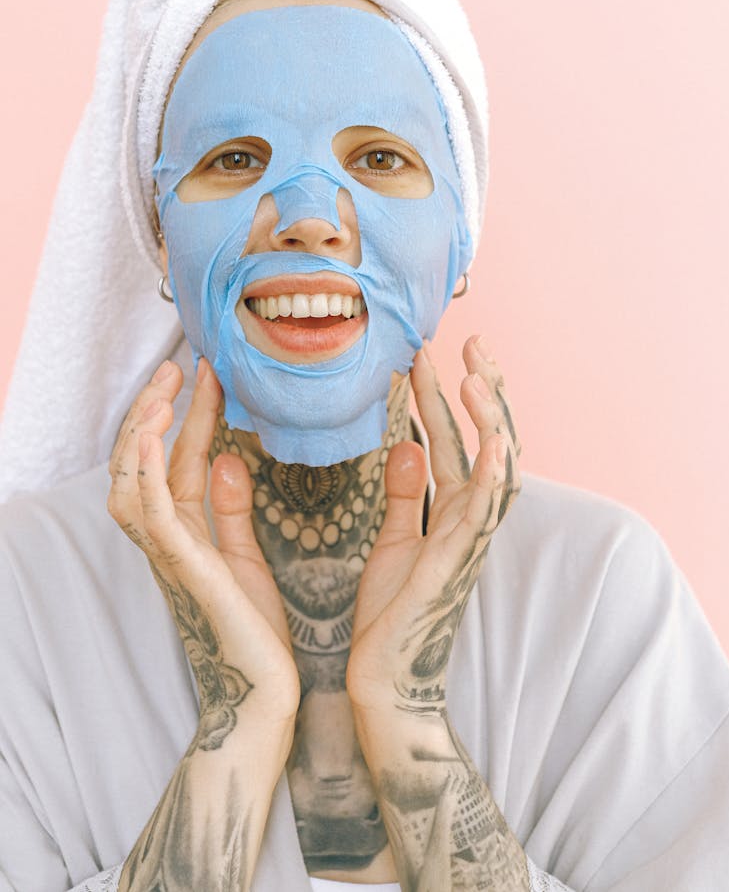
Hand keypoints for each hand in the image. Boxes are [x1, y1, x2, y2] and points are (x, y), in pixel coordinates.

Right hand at [107, 358, 299, 745]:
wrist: (263, 697)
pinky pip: (152, 516)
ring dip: (141, 431)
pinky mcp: (186, 571)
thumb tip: (225, 459)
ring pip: (132, 483)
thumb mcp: (245, 557)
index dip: (186, 415)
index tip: (206, 373)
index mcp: (184, 535)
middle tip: (176, 365)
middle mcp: (166, 542)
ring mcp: (169, 557)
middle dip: (153, 411)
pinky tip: (152, 436)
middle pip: (140, 465)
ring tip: (161, 387)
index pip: (175, 461)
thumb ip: (229, 511)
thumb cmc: (255, 633)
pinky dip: (145, 473)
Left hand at [347, 336, 520, 715]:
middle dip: (483, 392)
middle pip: (488, 442)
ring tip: (479, 375)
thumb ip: (405, 493)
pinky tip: (494, 440)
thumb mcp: (393, 539)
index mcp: (450, 510)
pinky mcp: (457, 562)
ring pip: (496, 468)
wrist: (382, 678)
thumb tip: (408, 445)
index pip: (456, 439)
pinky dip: (495, 475)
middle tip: (473, 343)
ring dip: (492, 421)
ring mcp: (468, 539)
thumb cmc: (390, 613)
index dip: (446, 396)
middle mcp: (467, 518)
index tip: (430, 353)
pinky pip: (485, 513)